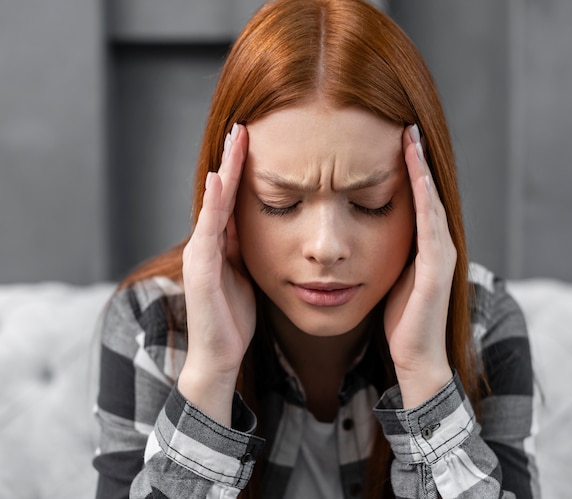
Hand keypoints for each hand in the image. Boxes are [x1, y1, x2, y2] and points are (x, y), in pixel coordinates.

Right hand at [178, 123, 255, 424]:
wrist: (220, 355)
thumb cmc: (234, 317)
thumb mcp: (248, 274)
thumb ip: (249, 250)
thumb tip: (267, 227)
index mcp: (221, 244)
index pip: (233, 198)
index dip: (242, 170)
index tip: (255, 140)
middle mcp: (206, 243)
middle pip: (220, 194)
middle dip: (231, 160)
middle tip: (243, 127)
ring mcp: (200, 255)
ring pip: (213, 205)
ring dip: (223, 172)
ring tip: (234, 141)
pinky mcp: (200, 271)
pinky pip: (207, 232)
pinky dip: (213, 205)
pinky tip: (218, 181)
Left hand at [384, 125, 454, 407]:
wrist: (415, 358)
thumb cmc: (397, 320)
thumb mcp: (386, 276)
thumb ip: (379, 252)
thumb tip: (355, 231)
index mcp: (423, 245)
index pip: (414, 196)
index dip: (405, 166)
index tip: (389, 136)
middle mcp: (437, 243)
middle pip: (426, 190)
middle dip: (415, 157)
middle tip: (402, 122)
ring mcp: (441, 253)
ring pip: (430, 199)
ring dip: (420, 166)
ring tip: (408, 134)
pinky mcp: (437, 266)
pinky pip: (429, 221)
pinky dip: (422, 193)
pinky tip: (414, 169)